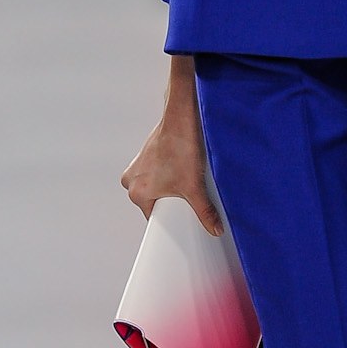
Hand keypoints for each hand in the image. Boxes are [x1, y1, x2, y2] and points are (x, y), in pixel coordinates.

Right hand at [120, 107, 222, 235]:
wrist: (180, 119)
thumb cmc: (179, 147)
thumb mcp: (194, 187)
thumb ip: (205, 212)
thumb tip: (214, 229)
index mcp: (137, 193)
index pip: (153, 217)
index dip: (168, 219)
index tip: (180, 216)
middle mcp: (131, 180)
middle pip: (154, 202)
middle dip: (170, 202)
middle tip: (186, 194)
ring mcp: (137, 166)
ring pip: (155, 186)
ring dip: (169, 186)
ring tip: (183, 178)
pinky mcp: (145, 155)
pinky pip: (156, 173)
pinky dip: (167, 173)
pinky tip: (179, 167)